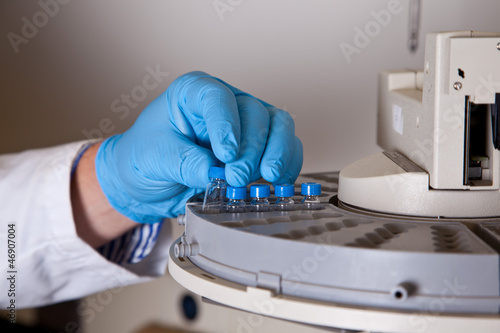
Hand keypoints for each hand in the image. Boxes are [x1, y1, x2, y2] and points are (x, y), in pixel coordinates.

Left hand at [95, 71, 302, 222]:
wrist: (149, 183)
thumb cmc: (145, 158)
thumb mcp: (155, 158)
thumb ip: (185, 162)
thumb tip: (215, 171)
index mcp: (193, 93)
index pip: (217, 96)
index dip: (226, 124)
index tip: (226, 154)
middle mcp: (224, 103)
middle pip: (253, 113)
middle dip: (251, 148)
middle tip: (238, 177)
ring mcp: (246, 123)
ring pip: (277, 125)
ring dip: (276, 153)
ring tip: (266, 177)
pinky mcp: (260, 146)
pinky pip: (285, 147)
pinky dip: (287, 164)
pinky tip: (279, 181)